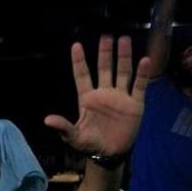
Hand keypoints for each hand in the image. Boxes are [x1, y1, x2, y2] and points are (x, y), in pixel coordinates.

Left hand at [44, 35, 150, 155]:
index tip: (76, 45)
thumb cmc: (89, 144)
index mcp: (87, 98)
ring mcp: (120, 97)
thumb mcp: (74, 136)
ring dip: (123, 57)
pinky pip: (139, 86)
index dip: (79, 61)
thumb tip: (47, 120)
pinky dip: (142, 74)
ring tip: (123, 40)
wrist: (109, 154)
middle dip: (105, 53)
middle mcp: (104, 93)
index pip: (82, 76)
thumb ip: (63, 127)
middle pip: (104, 69)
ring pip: (122, 72)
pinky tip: (144, 60)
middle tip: (106, 36)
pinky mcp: (135, 104)